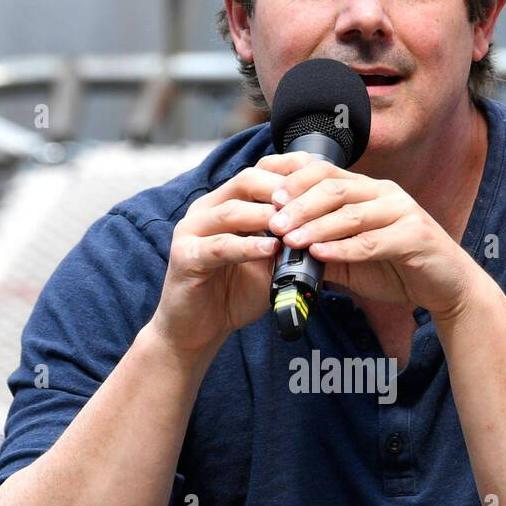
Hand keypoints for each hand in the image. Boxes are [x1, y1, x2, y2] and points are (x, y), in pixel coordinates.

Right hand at [150, 150, 315, 356]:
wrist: (197, 330)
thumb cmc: (232, 294)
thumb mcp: (267, 263)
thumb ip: (285, 243)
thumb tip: (319, 228)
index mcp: (225, 204)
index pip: (259, 174)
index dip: (290, 176)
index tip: (321, 185)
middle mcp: (206, 210)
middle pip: (246, 182)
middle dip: (281, 191)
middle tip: (311, 203)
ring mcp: (191, 231)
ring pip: (232, 211)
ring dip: (266, 217)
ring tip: (293, 226)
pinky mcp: (184, 257)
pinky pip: (219, 247)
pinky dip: (247, 247)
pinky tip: (270, 250)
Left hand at [266, 159, 477, 319]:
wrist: (446, 287)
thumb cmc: (400, 269)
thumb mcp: (355, 259)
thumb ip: (325, 251)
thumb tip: (285, 253)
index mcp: (370, 191)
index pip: (326, 175)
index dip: (296, 184)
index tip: (269, 200)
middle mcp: (386, 194)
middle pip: (335, 189)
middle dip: (300, 205)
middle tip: (273, 222)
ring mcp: (403, 212)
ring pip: (351, 214)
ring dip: (316, 227)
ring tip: (290, 240)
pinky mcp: (415, 237)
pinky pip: (372, 241)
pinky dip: (344, 249)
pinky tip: (320, 255)